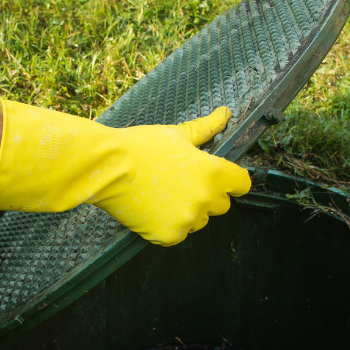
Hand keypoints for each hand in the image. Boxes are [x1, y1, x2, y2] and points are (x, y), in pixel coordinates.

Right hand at [0, 101, 250, 245]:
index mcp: (213, 173)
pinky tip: (153, 207)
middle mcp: (205, 200)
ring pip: (200, 221)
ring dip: (189, 211)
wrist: (107, 168)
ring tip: (164, 194)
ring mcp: (187, 220)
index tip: (220, 178)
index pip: (242, 184)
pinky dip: (169, 225)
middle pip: (222, 205)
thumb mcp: (177, 134)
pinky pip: (179, 233)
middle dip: (208, 195)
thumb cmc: (142, 147)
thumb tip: (226, 113)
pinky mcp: (169, 236)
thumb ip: (207, 128)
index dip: (231, 180)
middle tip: (182, 183)